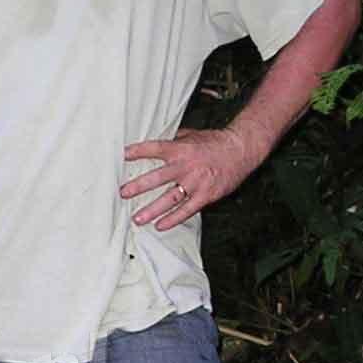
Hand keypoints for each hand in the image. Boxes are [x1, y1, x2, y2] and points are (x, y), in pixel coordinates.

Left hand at [120, 124, 261, 229]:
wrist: (241, 150)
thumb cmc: (214, 142)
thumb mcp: (192, 136)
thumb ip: (173, 141)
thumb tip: (155, 140)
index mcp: (180, 149)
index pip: (154, 149)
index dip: (138, 151)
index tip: (122, 155)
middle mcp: (186, 166)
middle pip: (158, 178)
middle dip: (138, 186)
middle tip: (123, 193)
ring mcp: (196, 182)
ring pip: (170, 199)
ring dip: (152, 210)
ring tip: (137, 219)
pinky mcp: (206, 195)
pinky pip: (187, 210)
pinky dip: (173, 219)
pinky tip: (159, 226)